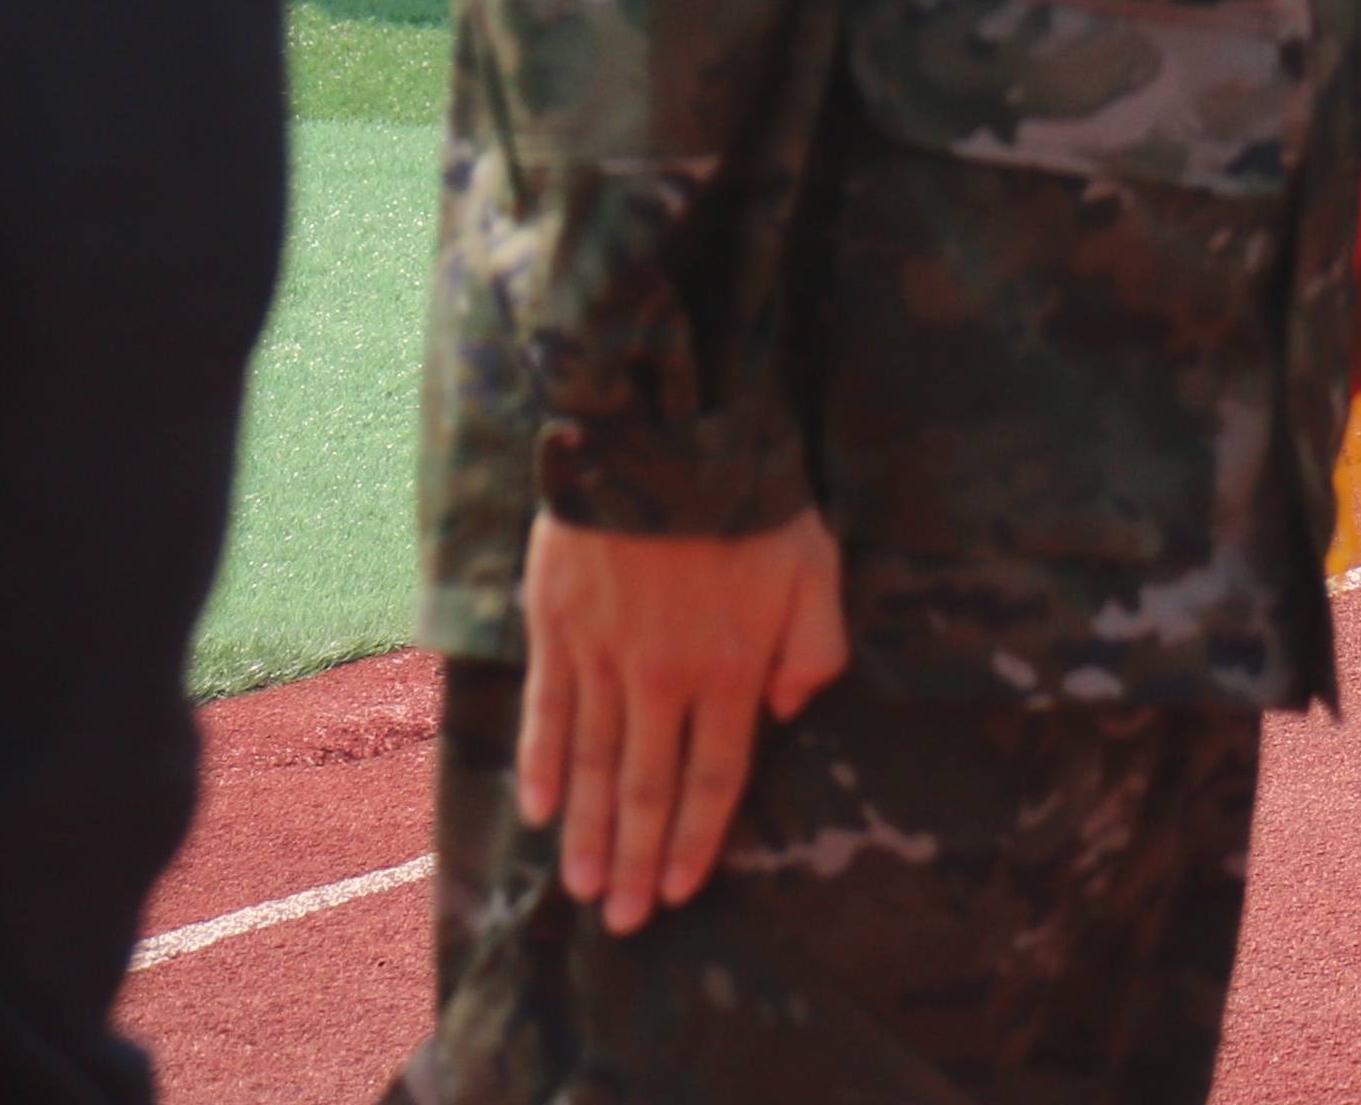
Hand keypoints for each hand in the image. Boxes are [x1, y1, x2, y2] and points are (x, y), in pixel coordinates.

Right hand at [513, 509, 847, 935]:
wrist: (668, 441)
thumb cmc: (755, 504)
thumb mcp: (819, 571)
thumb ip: (816, 648)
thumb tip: (789, 710)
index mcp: (734, 670)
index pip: (716, 777)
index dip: (699, 838)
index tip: (684, 888)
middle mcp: (665, 679)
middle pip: (650, 788)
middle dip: (639, 860)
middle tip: (625, 920)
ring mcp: (605, 658)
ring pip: (597, 764)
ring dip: (590, 832)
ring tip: (584, 888)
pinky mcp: (558, 630)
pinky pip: (547, 713)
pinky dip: (544, 766)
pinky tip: (541, 812)